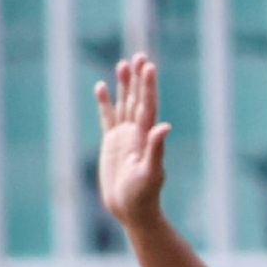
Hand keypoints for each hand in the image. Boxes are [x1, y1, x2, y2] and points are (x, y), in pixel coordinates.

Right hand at [94, 56, 170, 226]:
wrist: (131, 211)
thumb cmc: (143, 196)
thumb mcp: (150, 174)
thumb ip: (156, 150)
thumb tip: (164, 126)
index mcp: (145, 137)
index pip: (147, 106)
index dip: (148, 87)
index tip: (148, 66)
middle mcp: (136, 133)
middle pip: (137, 100)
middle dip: (138, 79)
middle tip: (139, 56)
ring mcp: (124, 137)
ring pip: (123, 105)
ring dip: (124, 85)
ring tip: (123, 64)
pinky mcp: (111, 143)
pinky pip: (107, 118)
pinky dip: (105, 103)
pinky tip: (102, 87)